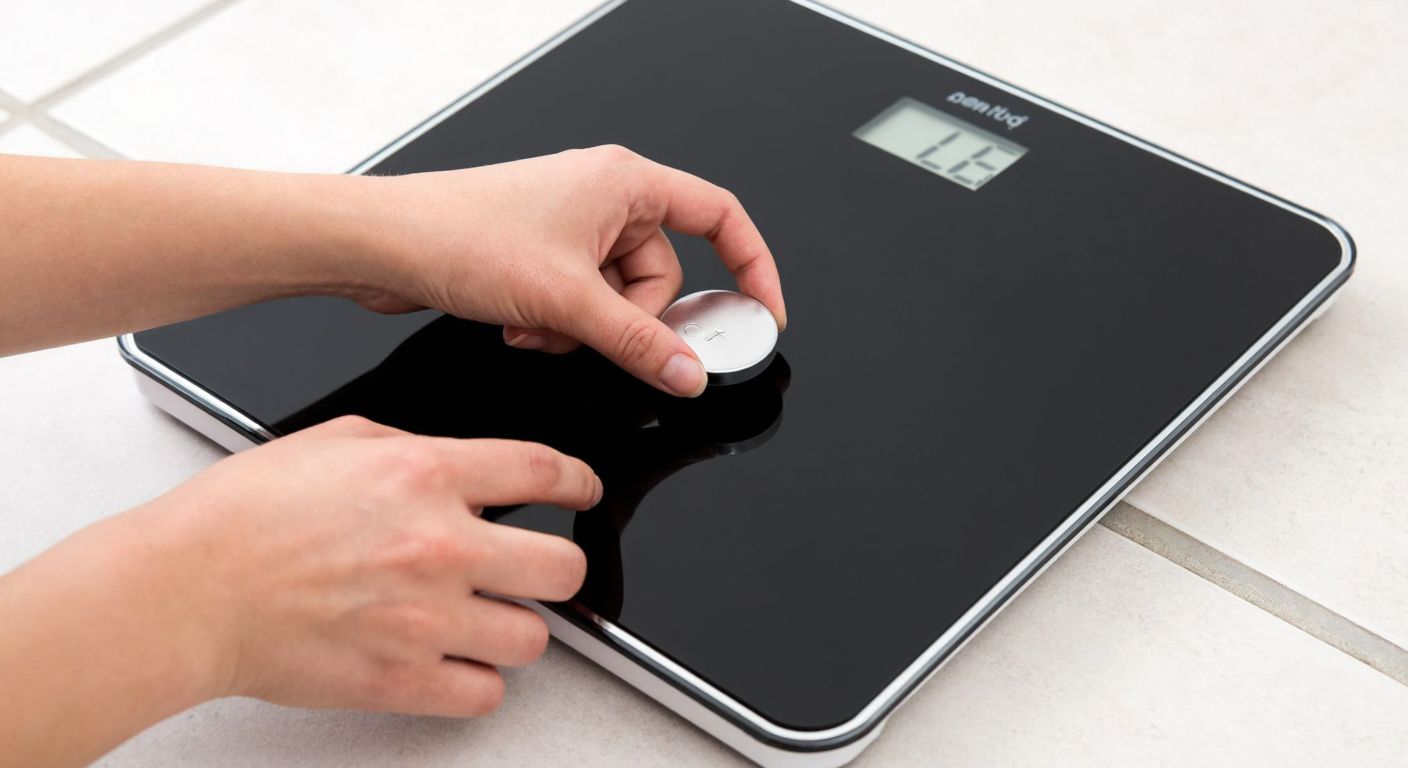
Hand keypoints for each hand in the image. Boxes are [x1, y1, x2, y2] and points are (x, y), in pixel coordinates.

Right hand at [134, 416, 598, 715]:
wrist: (185, 590)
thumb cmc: (243, 516)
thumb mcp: (338, 441)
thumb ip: (415, 450)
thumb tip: (466, 469)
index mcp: (426, 476)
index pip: (545, 472)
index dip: (579, 483)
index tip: (583, 492)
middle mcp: (439, 546)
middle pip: (564, 568)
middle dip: (558, 566)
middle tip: (537, 567)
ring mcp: (426, 619)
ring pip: (535, 639)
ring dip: (515, 627)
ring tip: (483, 617)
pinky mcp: (401, 679)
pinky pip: (485, 694)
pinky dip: (477, 680)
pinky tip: (453, 660)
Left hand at [348, 145, 786, 396]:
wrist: (383, 245)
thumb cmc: (459, 235)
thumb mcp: (568, 301)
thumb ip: (639, 342)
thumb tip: (688, 371)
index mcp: (624, 183)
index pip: (719, 217)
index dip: (752, 267)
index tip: (761, 315)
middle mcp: (602, 198)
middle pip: (663, 275)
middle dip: (631, 319)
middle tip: (597, 334)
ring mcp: (571, 228)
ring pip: (619, 299)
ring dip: (585, 329)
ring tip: (540, 327)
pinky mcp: (543, 256)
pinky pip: (582, 303)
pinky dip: (559, 325)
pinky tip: (522, 326)